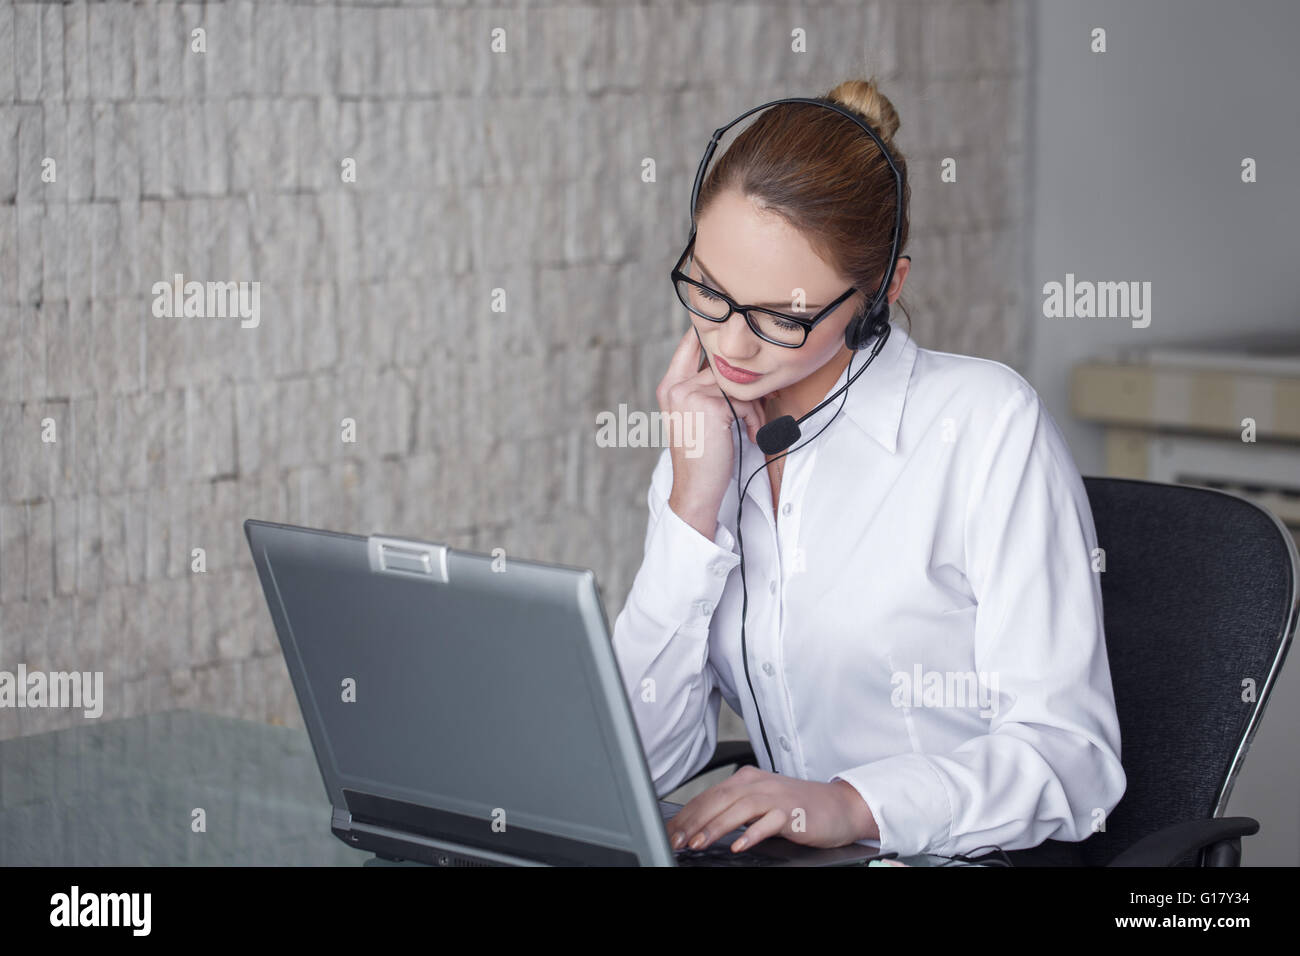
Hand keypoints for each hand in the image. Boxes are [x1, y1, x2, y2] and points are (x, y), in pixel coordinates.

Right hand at [655, 326, 766, 536]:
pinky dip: (754, 418)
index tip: (731, 336)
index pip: (689, 343)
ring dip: (753, 404)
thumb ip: (704, 387)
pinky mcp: (712, 406)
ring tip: (753, 424)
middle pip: (722, 364)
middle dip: (746, 382)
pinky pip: (745, 400)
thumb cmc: (701, 456)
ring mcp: (690, 394)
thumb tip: (735, 364)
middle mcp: (676, 386)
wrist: (696, 488)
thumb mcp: (695, 416)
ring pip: (737, 383)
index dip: (711, 335)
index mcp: (669, 386)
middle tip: (761, 398)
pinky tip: (750, 434)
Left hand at [667, 765, 878, 852]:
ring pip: (738, 808)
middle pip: (718, 799)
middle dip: (693, 821)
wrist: (839, 806)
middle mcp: (758, 783)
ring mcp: (776, 796)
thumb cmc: (797, 807)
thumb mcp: (761, 804)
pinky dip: (751, 834)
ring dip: (716, 827)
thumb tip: (700, 828)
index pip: (709, 795)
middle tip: (676, 840)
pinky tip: (738, 846)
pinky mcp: (792, 812)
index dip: (687, 814)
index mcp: (746, 779)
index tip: (670, 832)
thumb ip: (734, 811)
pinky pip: (768, 822)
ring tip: (698, 844)